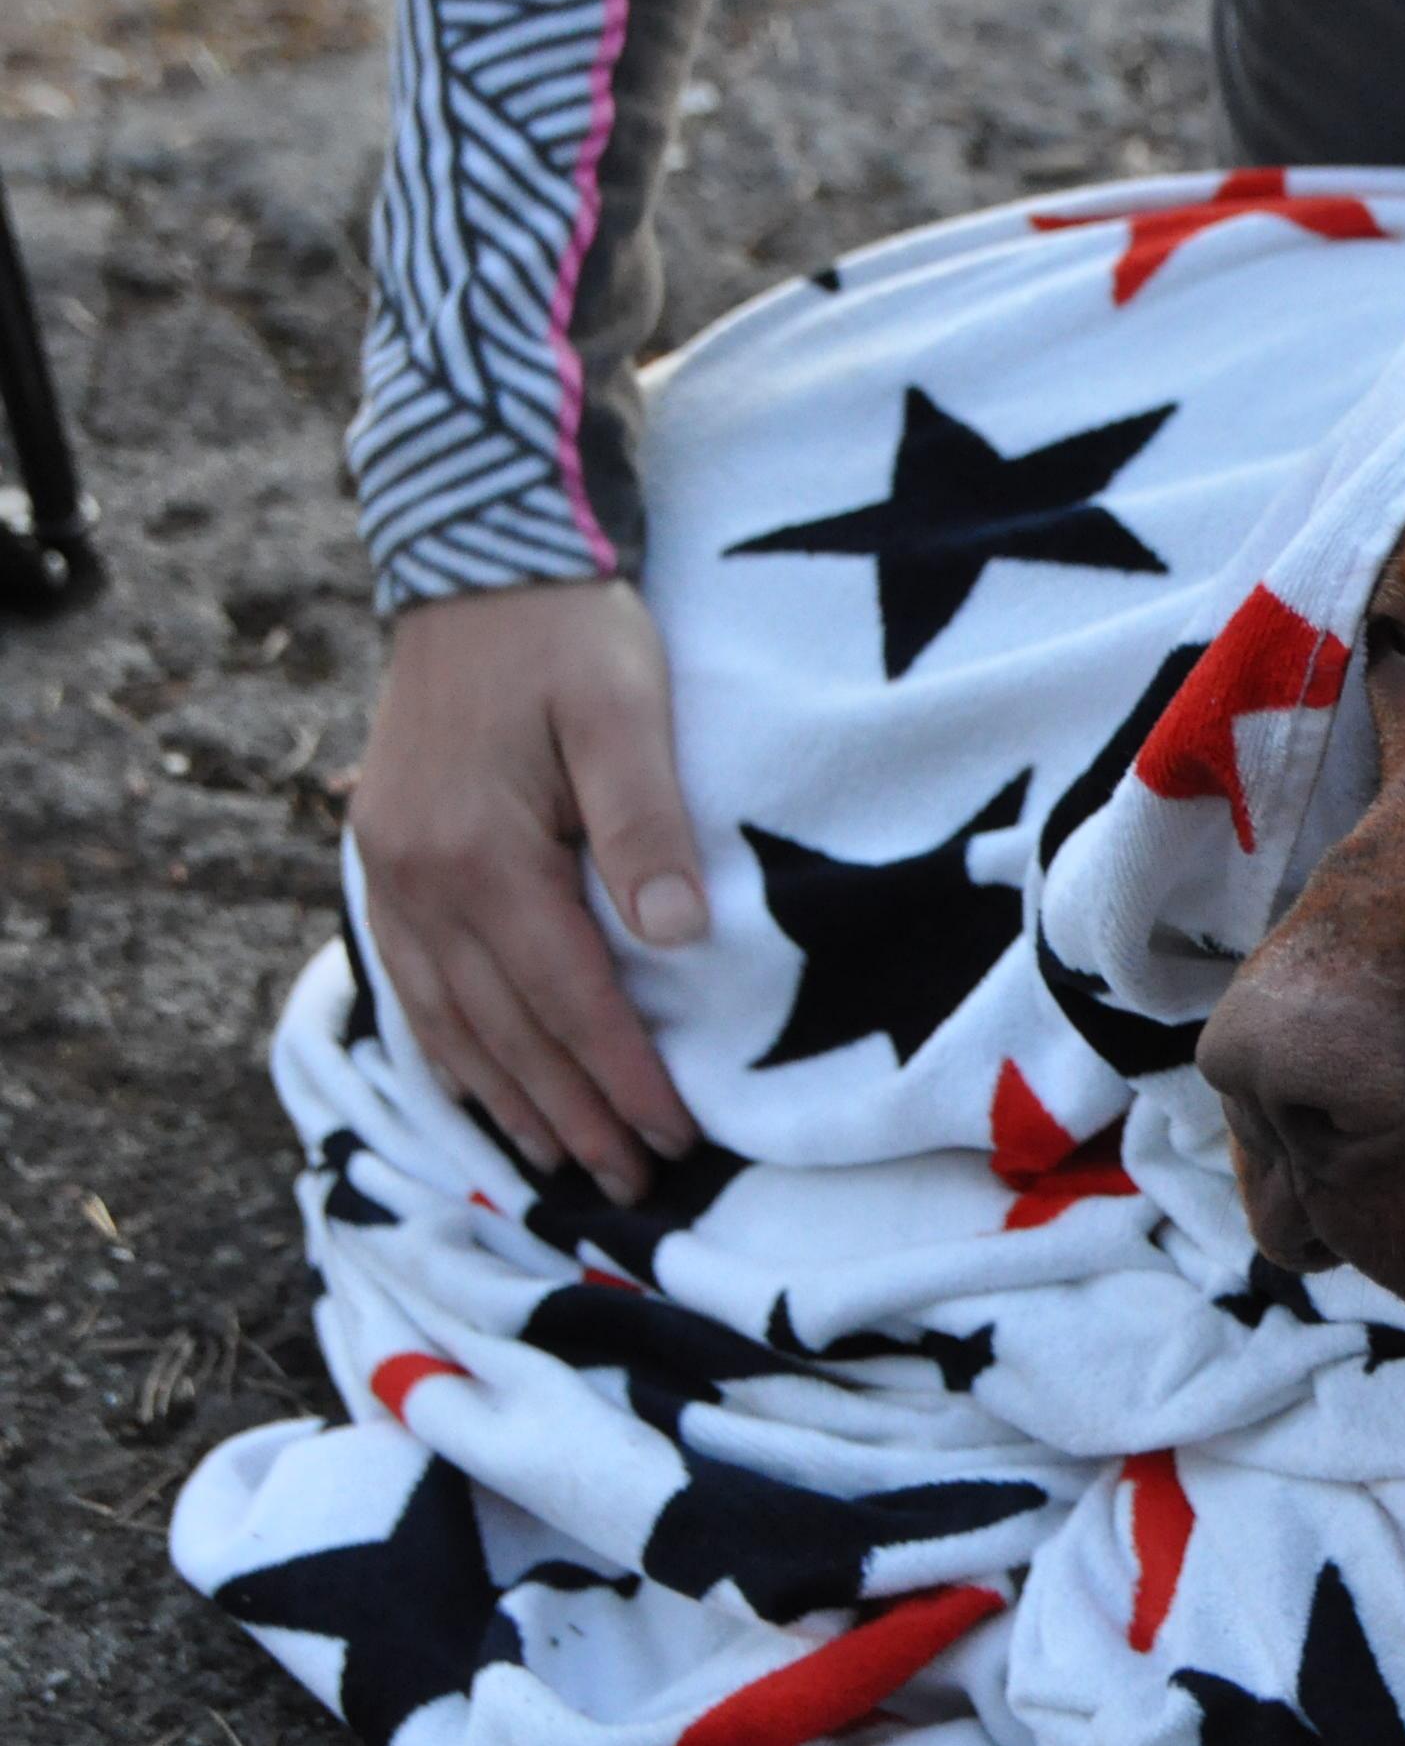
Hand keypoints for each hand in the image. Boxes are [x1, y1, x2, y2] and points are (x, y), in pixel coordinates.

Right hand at [349, 578, 703, 1200]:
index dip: (622, 1076)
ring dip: (509, 1099)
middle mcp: (420, 879)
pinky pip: (413, 980)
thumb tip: (676, 937)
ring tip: (563, 1163)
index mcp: (481, 854)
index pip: (567, 998)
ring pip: (451, 1019)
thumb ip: (646, 825)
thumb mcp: (626, 710)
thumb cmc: (569, 633)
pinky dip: (450, 1046)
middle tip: (633, 1185)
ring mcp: (392, 871)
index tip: (675, 1137)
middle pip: (506, 1030)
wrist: (478, 560)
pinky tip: (480, 1085)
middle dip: (573, 1115)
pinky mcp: (388, 855)